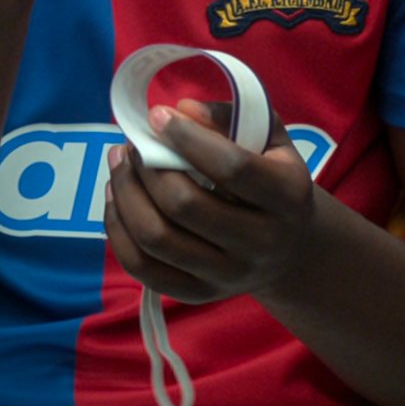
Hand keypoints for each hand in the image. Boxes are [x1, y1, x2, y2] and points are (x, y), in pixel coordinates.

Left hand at [106, 99, 321, 304]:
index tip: (157, 115)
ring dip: (126, 194)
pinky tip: (116, 198)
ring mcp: (229, 276)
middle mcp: (263, 243)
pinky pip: (142, 268)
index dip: (188, 138)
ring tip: (119, 164)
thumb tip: (183, 110)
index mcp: (287, 197)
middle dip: (147, 167)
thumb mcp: (268, 138)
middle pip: (185, 206)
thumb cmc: (272, 176)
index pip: (232, 168)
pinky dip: (118, 230)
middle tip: (133, 143)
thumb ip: (229, 117)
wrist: (289, 247)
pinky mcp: (199, 295)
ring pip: (157, 238)